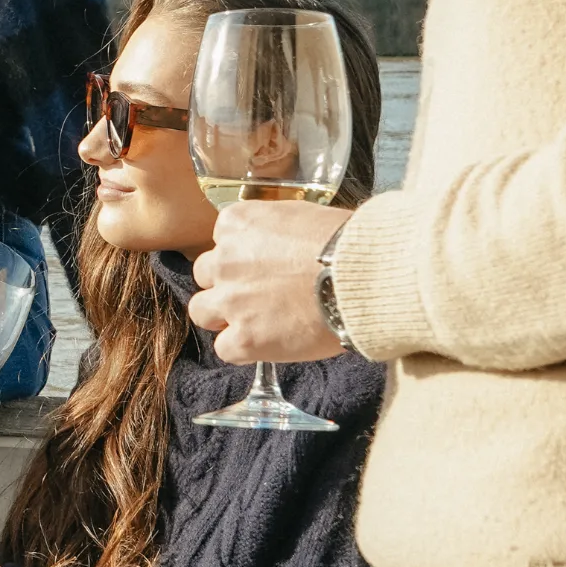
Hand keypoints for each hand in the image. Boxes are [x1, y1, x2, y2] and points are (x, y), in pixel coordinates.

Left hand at [188, 200, 351, 363]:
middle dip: (227, 284)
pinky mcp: (244, 338)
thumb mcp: (304, 217)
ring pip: (201, 311)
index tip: (264, 266)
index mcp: (237, 222)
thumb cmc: (347, 244)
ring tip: (256, 322)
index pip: (221, 240)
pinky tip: (269, 345)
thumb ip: (277, 231)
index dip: (243, 256)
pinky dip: (244, 349)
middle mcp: (225, 259)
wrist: (364, 278)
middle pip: (205, 274)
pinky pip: (224, 349)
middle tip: (259, 295)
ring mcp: (231, 300)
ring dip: (224, 317)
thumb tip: (281, 245)